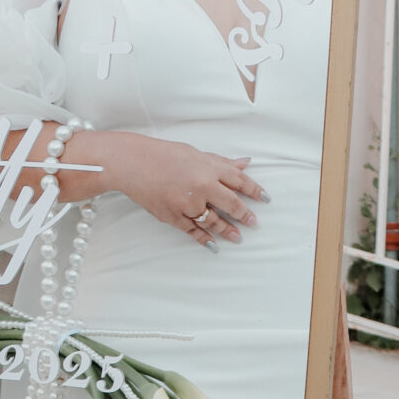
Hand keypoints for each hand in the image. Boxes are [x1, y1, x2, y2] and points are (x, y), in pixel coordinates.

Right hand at [102, 133, 267, 247]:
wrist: (132, 163)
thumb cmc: (163, 155)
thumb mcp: (195, 153)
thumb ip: (221, 162)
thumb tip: (245, 163)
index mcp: (209, 168)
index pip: (240, 181)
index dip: (255, 191)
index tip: (266, 199)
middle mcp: (202, 186)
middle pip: (231, 204)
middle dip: (245, 215)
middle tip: (254, 223)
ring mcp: (187, 203)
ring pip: (213, 221)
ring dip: (227, 230)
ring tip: (238, 237)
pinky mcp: (173, 216)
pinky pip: (193, 230)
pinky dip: (204, 239)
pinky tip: (213, 245)